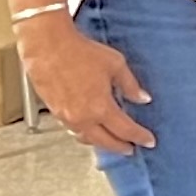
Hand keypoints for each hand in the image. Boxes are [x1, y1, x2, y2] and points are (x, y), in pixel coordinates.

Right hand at [18, 14, 153, 153]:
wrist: (47, 46)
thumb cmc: (80, 52)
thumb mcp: (115, 65)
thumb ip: (130, 85)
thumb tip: (142, 98)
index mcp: (100, 108)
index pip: (125, 130)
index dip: (140, 137)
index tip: (149, 141)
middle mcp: (82, 117)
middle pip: (105, 142)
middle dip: (120, 147)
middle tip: (131, 148)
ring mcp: (65, 116)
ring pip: (86, 138)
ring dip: (101, 142)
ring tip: (111, 141)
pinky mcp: (53, 111)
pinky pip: (72, 129)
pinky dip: (84, 132)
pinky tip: (90, 128)